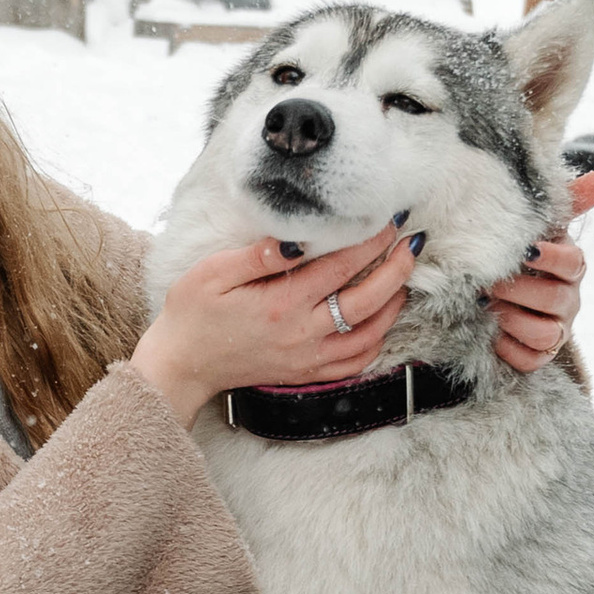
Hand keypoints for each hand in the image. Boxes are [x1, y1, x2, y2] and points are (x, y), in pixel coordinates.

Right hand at [130, 226, 417, 427]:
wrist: (182, 364)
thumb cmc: (192, 313)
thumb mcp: (213, 273)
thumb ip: (258, 256)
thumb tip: (297, 237)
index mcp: (281, 304)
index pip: (340, 266)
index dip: (370, 241)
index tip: (387, 219)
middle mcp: (302, 334)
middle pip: (367, 300)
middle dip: (396, 269)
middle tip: (411, 244)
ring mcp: (307, 358)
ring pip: (369, 334)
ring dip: (393, 304)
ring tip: (402, 277)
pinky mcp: (305, 374)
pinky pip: (354, 363)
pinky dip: (376, 341)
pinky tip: (381, 321)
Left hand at [489, 224, 588, 375]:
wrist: (506, 289)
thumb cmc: (520, 256)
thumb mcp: (537, 229)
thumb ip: (557, 207)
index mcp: (571, 267)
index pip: (572, 262)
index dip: (551, 257)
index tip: (525, 251)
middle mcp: (569, 300)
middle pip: (556, 299)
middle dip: (518, 292)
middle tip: (489, 283)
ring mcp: (558, 329)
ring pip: (546, 334)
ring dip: (512, 320)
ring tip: (485, 306)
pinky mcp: (542, 354)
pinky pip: (532, 360)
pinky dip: (509, 349)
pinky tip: (491, 333)